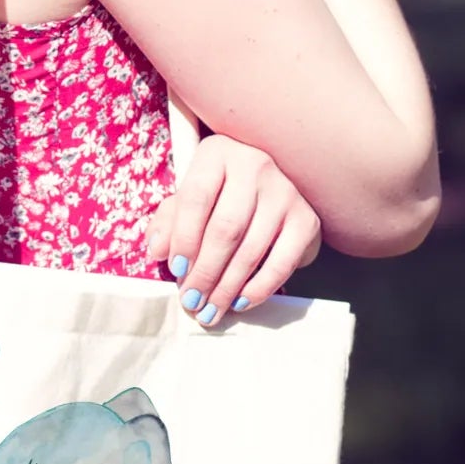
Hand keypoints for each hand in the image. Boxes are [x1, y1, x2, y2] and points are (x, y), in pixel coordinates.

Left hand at [144, 132, 321, 326]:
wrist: (269, 191)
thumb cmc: (219, 195)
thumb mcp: (188, 199)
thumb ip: (168, 222)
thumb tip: (157, 250)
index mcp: (218, 153)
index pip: (196, 197)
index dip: (183, 238)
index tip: (176, 270)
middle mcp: (255, 165)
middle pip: (226, 228)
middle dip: (205, 272)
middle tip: (191, 301)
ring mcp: (285, 191)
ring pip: (251, 249)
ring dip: (227, 287)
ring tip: (210, 310)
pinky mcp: (306, 219)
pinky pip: (282, 262)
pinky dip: (259, 288)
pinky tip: (240, 301)